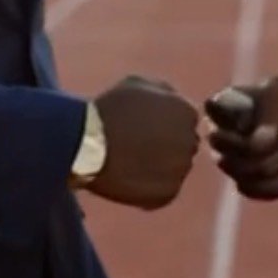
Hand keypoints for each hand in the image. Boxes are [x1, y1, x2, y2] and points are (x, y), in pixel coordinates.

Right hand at [91, 75, 199, 210]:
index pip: (185, 121)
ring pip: (175, 169)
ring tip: (131, 164)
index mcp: (187, 113)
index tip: (144, 128)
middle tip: (138, 147)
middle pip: (183, 145)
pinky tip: (131, 179)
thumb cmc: (110, 109)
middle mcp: (190, 141)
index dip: (164, 124)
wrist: (87, 143)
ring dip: (160, 167)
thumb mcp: (138, 84)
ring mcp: (181, 169)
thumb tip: (173, 101)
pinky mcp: (168, 193)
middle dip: (167, 146)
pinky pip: (165, 191)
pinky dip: (151, 188)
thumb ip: (164, 91)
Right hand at [204, 76, 277, 201]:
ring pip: (240, 172)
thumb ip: (266, 114)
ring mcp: (234, 163)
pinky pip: (254, 190)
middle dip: (257, 144)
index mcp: (221, 108)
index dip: (237, 115)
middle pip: (221, 147)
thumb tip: (254, 147)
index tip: (263, 108)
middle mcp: (221, 137)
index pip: (211, 111)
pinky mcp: (251, 185)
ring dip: (273, 161)